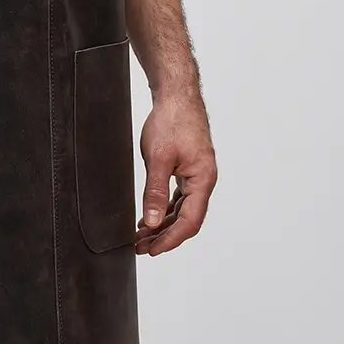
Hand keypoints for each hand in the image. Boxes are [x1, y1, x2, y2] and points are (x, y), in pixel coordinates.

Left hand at [134, 90, 216, 255]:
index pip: (189, 221)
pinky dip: (163, 208)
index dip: (170, 239)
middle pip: (186, 219)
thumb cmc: (172, 120)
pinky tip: (149, 216)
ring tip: (141, 236)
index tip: (152, 250)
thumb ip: (155, 191)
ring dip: (162, 224)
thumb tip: (152, 222)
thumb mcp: (159, 158)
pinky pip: (177, 197)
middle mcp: (203, 180)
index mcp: (203, 179)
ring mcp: (196, 174)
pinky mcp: (187, 168)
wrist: (176, 94)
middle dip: (164, 236)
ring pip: (181, 209)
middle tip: (141, 248)